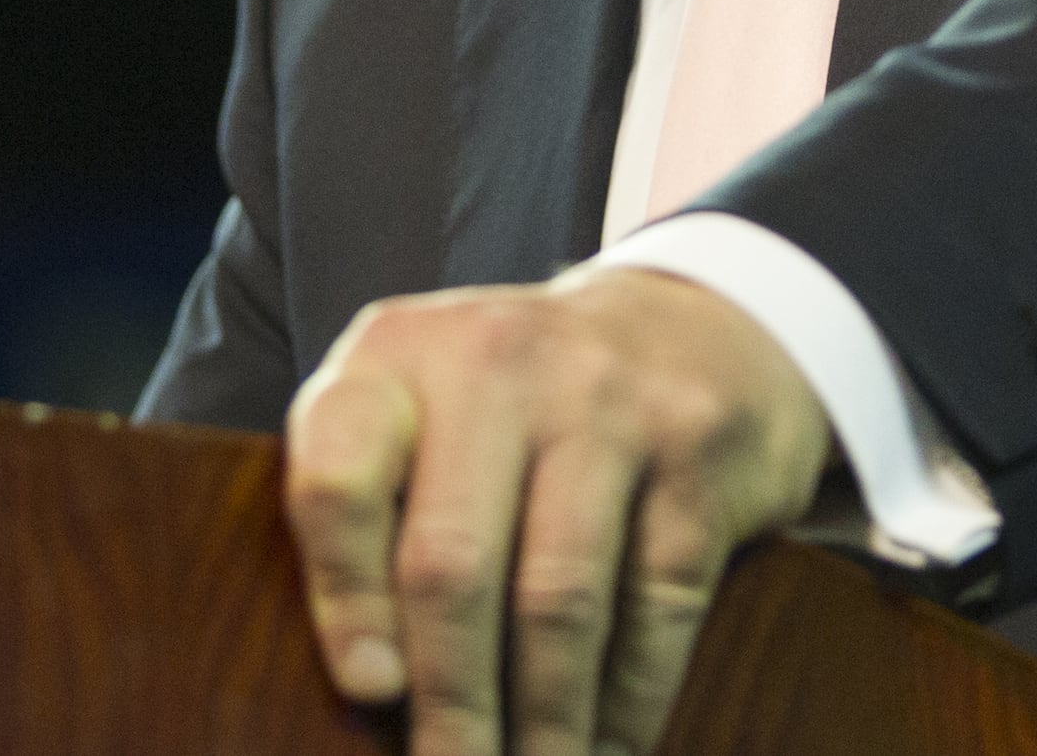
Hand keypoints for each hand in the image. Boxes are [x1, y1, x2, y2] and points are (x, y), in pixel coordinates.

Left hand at [283, 265, 832, 755]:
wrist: (693, 322)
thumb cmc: (517, 406)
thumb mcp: (424, 412)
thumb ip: (371, 512)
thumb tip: (364, 690)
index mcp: (396, 355)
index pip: (338, 474)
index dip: (344, 596)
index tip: (368, 691)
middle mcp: (496, 360)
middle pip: (452, 563)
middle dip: (451, 705)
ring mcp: (606, 400)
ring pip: (559, 600)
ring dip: (543, 724)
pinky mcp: (698, 451)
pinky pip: (656, 605)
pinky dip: (629, 701)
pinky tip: (609, 748)